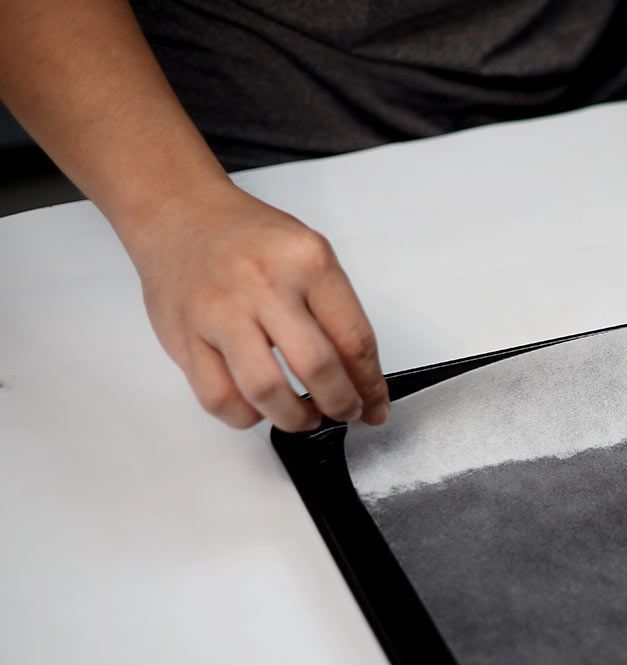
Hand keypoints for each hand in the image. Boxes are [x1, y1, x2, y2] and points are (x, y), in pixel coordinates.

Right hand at [124, 183, 388, 430]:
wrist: (179, 212)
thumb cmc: (249, 238)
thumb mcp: (308, 255)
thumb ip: (335, 313)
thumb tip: (359, 377)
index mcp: (307, 262)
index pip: (354, 339)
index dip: (370, 385)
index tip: (375, 405)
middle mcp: (263, 285)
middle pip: (316, 367)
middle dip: (341, 403)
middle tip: (345, 411)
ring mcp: (219, 313)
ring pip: (264, 390)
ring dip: (294, 418)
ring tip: (304, 416)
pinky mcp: (184, 337)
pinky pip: (218, 397)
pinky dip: (245, 416)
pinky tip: (259, 407)